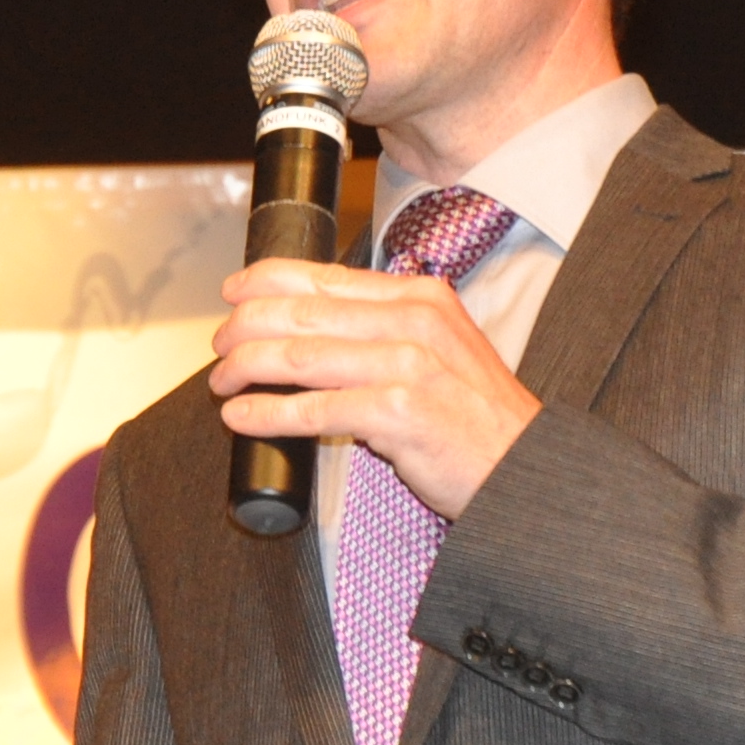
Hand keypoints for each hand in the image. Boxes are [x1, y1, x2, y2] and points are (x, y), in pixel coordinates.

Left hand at [211, 259, 542, 519]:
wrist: (524, 468)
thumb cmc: (475, 416)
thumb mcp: (441, 349)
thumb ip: (389, 328)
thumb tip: (315, 328)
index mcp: (420, 296)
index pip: (326, 275)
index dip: (267, 280)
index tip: (233, 291)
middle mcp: (413, 320)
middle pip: (303, 311)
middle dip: (245, 326)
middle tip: (220, 346)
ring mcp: (407, 365)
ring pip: (300, 355)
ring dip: (247, 368)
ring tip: (222, 382)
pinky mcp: (399, 413)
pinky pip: (314, 409)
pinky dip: (268, 413)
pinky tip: (242, 417)